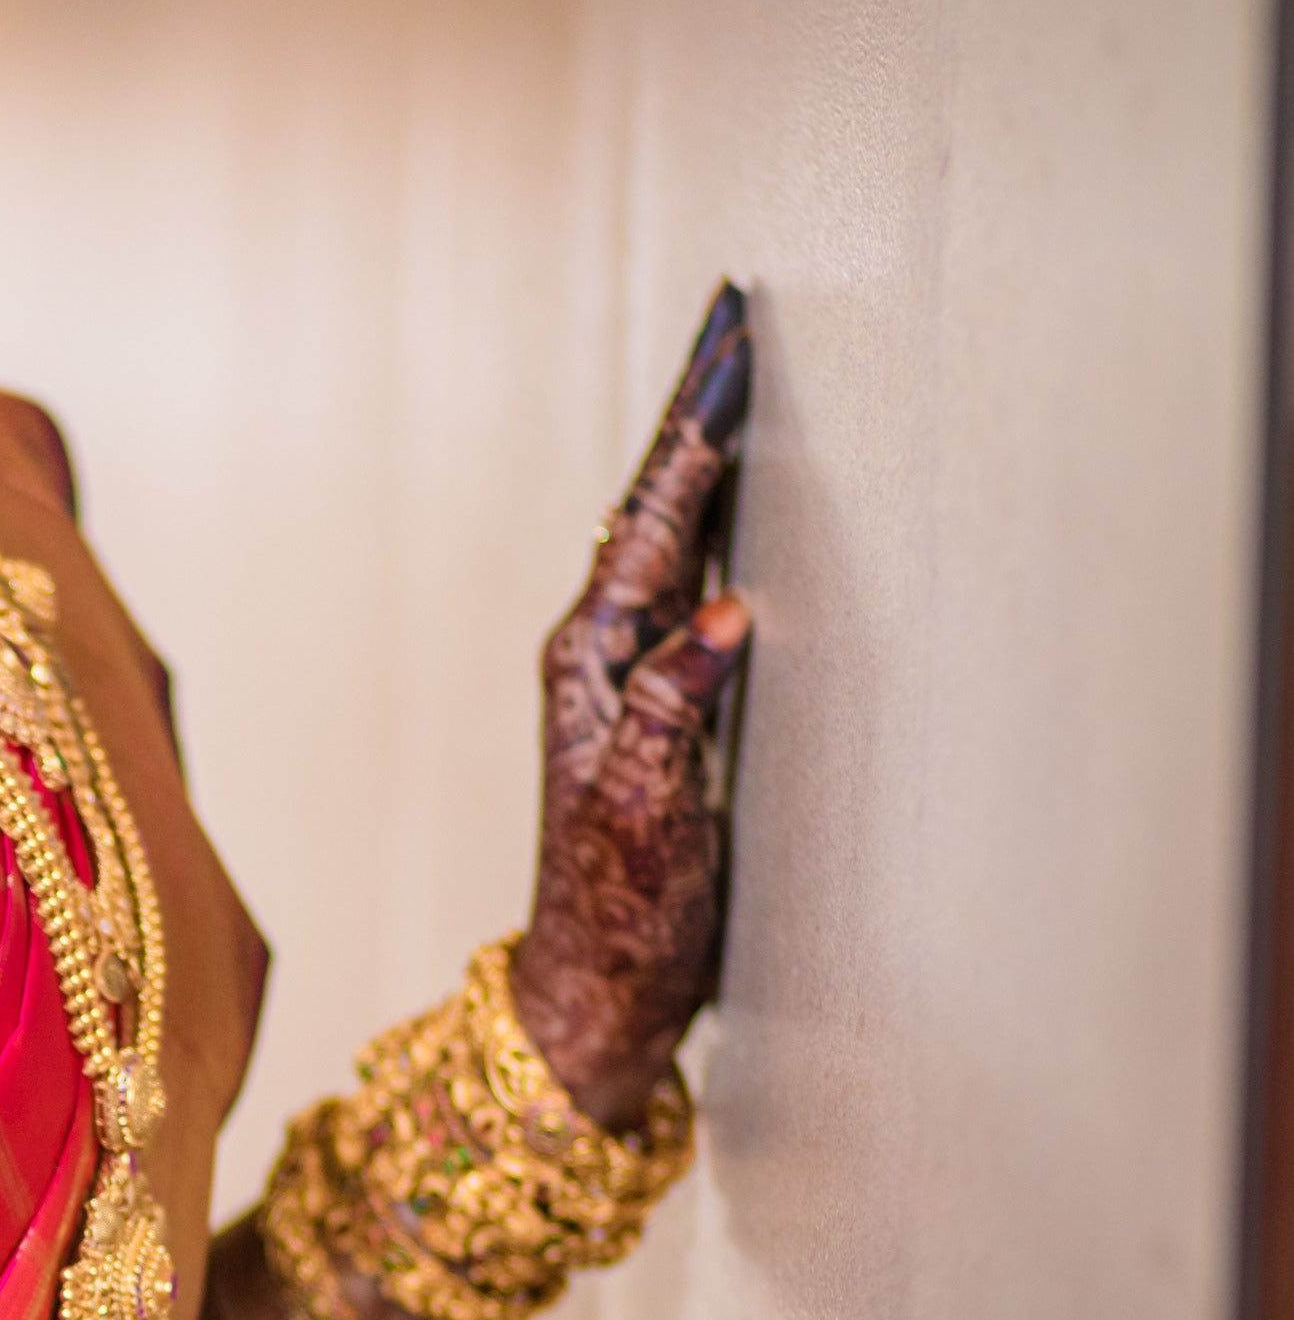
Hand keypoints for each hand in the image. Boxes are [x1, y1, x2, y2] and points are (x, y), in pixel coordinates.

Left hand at [512, 282, 754, 1128]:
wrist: (598, 988)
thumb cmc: (621, 910)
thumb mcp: (648, 809)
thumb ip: (676, 709)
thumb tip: (723, 616)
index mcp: (592, 660)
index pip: (652, 522)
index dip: (693, 438)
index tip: (725, 356)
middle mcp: (600, 655)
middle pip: (654, 511)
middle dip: (692, 420)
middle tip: (726, 331)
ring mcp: (624, 682)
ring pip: (666, 543)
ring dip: (697, 467)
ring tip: (725, 390)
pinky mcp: (652, 712)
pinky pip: (680, 592)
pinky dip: (705, 534)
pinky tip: (722, 513)